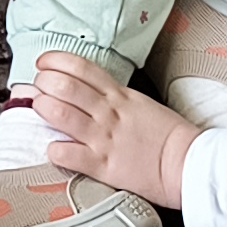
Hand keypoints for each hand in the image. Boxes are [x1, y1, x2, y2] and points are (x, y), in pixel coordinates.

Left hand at [30, 51, 199, 209]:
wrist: (188, 163)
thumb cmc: (168, 136)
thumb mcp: (141, 105)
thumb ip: (114, 98)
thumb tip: (88, 93)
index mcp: (120, 96)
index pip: (82, 68)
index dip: (56, 61)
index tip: (43, 63)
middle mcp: (109, 114)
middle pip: (66, 87)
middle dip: (44, 82)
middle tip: (38, 86)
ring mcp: (104, 139)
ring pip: (62, 114)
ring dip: (44, 107)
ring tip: (39, 108)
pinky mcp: (103, 166)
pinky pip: (68, 154)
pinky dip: (54, 149)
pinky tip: (52, 148)